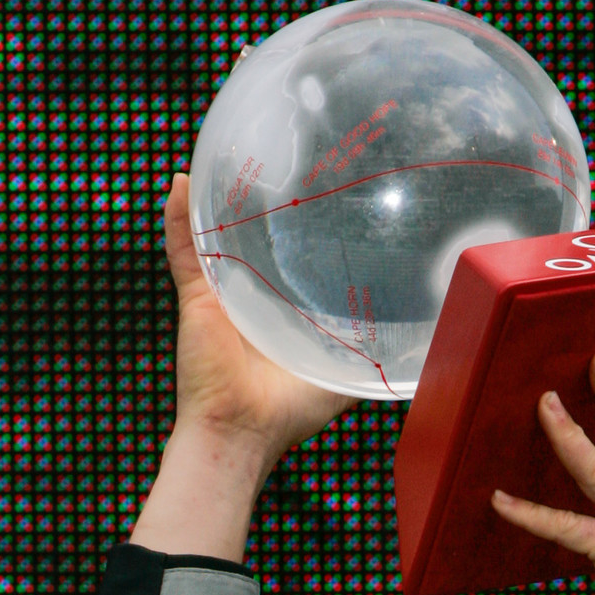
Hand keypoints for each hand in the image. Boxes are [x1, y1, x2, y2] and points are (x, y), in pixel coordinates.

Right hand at [159, 171, 352, 465]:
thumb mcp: (341, 383)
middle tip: (280, 172)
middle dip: (261, 212)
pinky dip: (180, 219)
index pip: (292, 270)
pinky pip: (185, 251)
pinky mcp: (198, 299)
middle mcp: (250, 304)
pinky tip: (185, 183)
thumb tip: (414, 348)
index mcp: (279, 319)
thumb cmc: (288, 415)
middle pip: (255, 248)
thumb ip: (370, 361)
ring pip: (217, 242)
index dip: (306, 241)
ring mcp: (221, 299)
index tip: (327, 207)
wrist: (238, 432)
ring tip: (227, 162)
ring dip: (217, 205)